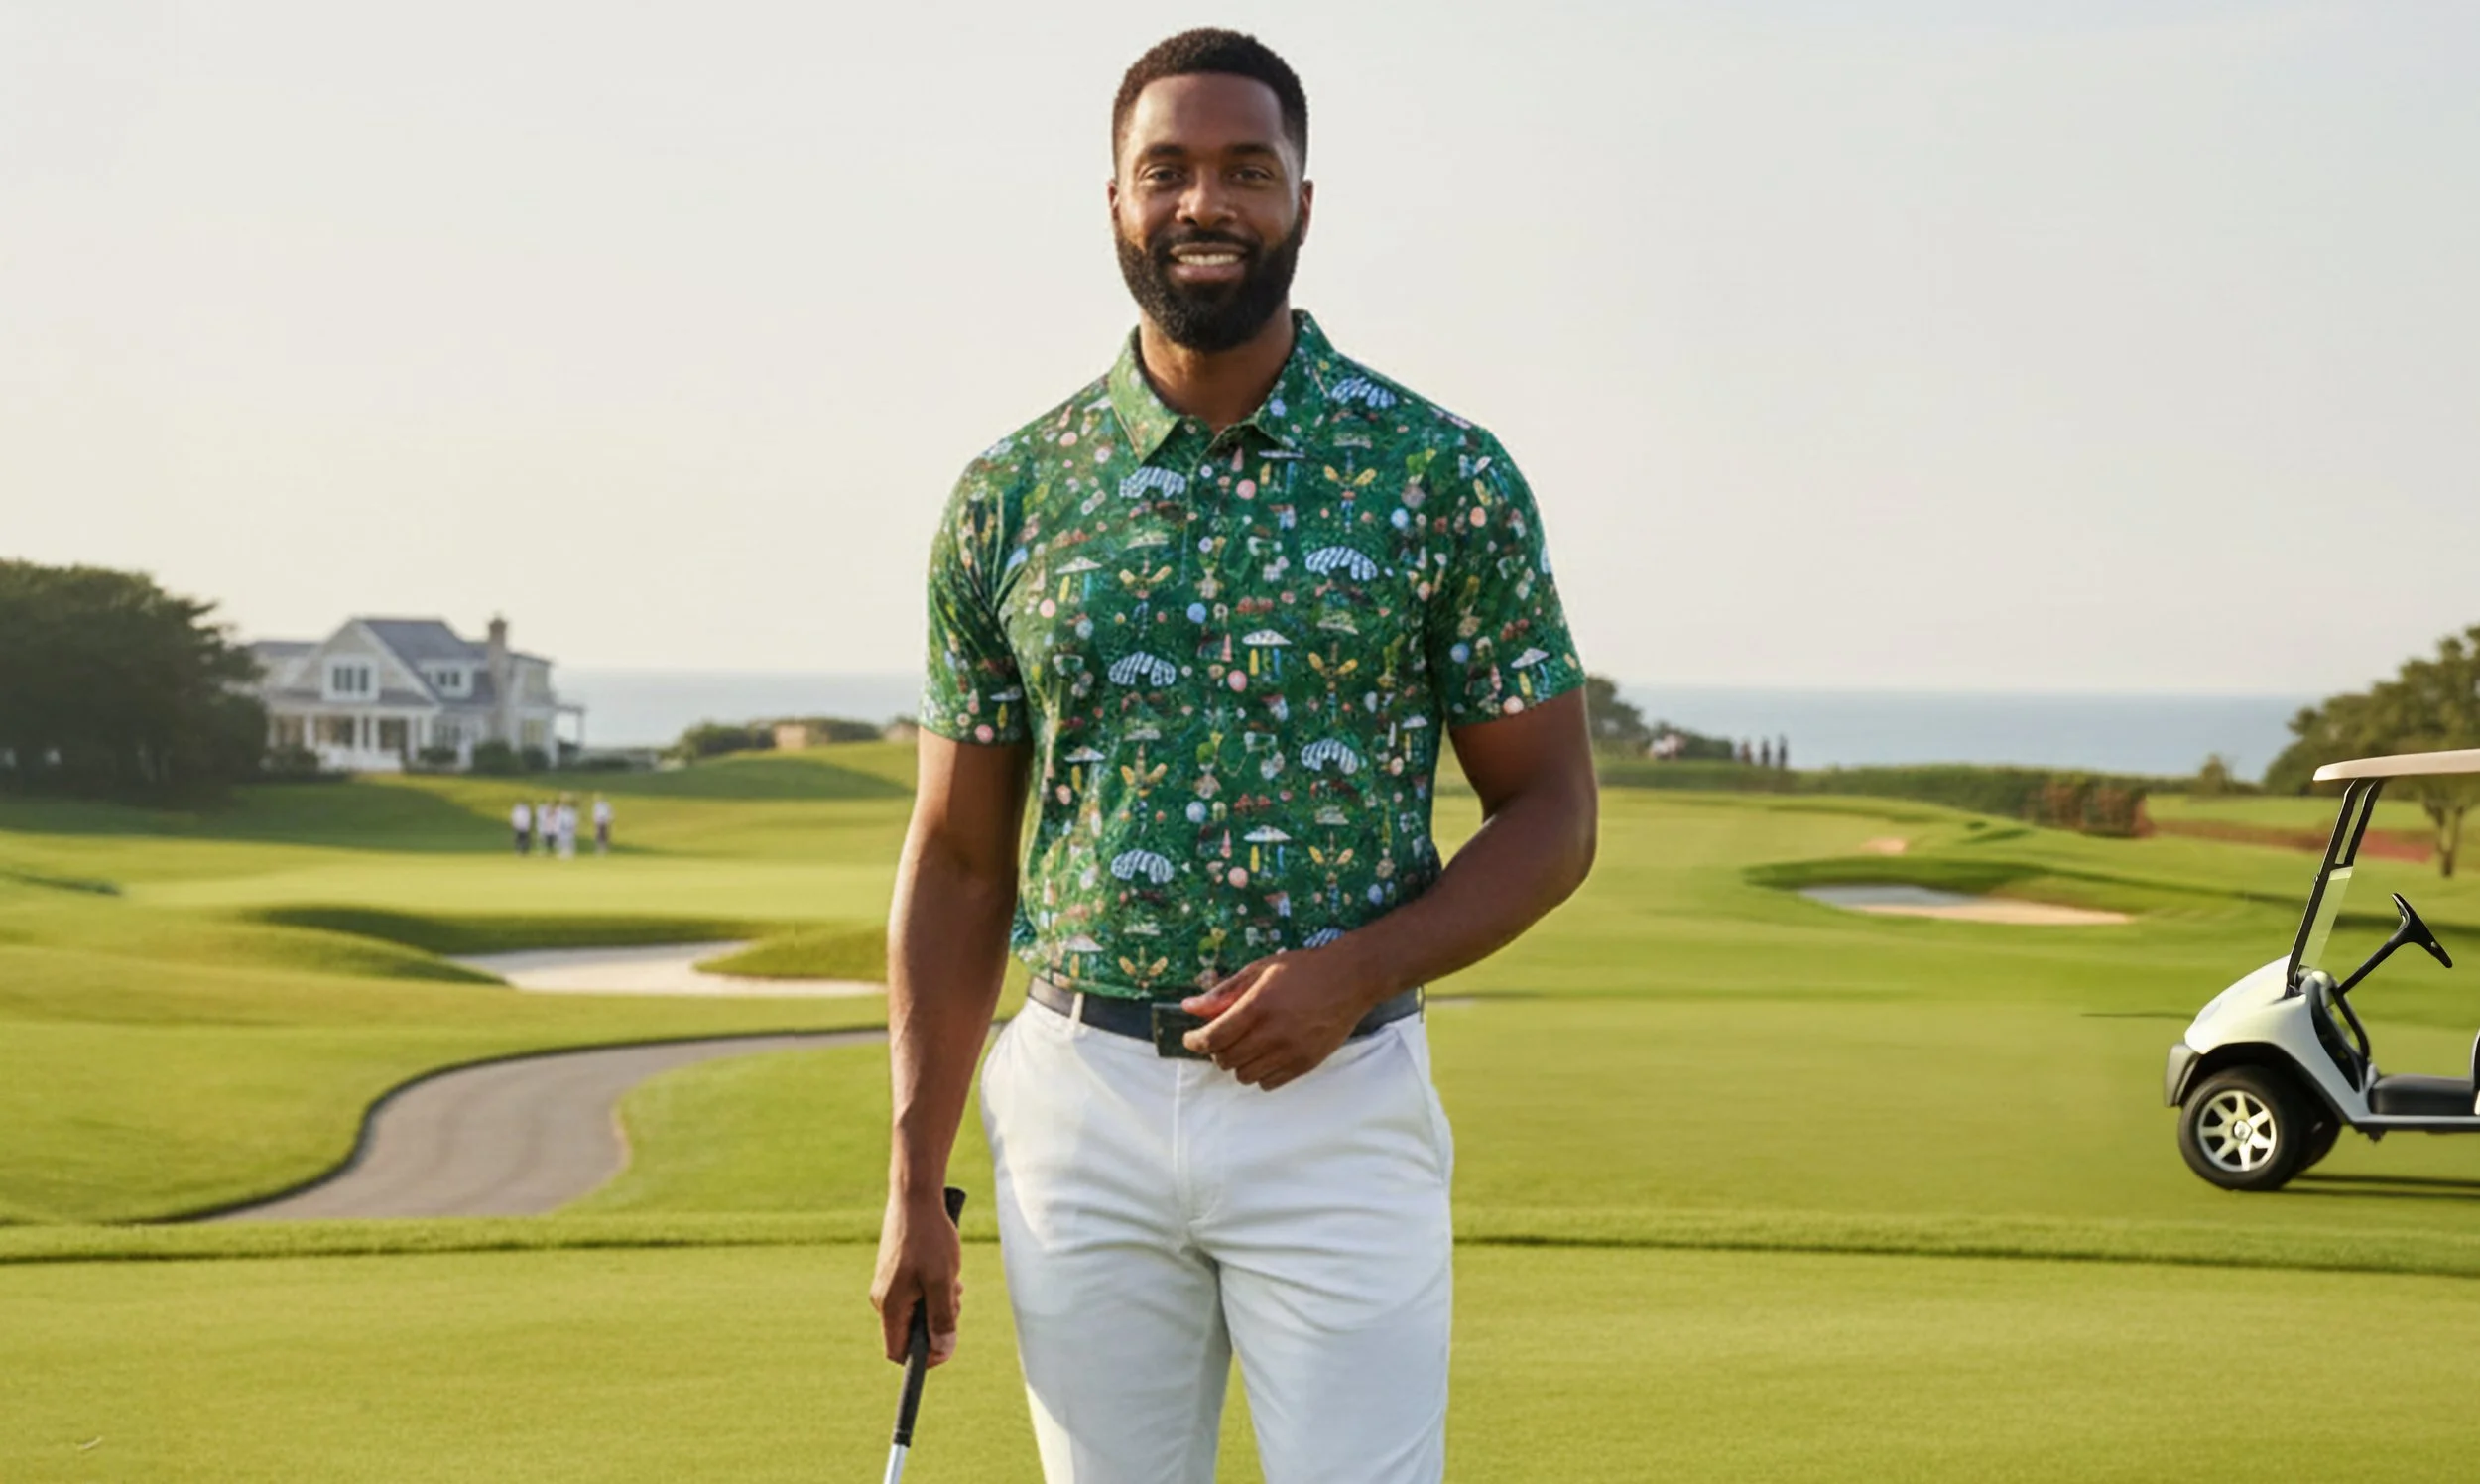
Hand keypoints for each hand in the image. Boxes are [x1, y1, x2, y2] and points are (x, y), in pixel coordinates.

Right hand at [870, 1187, 961, 1366]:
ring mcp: (889, 1284)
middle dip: (937, 1323)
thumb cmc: (929, 1237)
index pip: (897, 1352)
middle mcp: (884, 1298)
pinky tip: (947, 1270)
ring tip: (953, 1280)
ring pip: (917, 1311)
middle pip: (911, 1332)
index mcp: (890, 1305)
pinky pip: (916, 1293)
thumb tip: (942, 1351)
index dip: (923, 1357)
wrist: (915, 1197)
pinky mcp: (896, 1271)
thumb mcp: (942, 1281)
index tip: (947, 1342)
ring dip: (940, 1303)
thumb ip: (942, 1318)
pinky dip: (935, 1288)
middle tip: (955, 1298)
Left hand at [1180, 946, 1388, 1090]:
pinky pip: (1268, 1083)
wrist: (1349, 980)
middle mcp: (1273, 1033)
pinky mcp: (1306, 1064)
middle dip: (1216, 1050)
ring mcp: (1291, 1052)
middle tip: (1221, 1037)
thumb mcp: (1260, 970)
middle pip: (1226, 1059)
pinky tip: (1264, 1056)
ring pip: (1245, 1076)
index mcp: (1258, 1005)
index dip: (1195, 1041)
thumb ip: (1224, 991)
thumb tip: (1189, 1007)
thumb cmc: (1303, 970)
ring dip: (1237, 1063)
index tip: (1191, 1038)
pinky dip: (1259, 1073)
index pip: (1214, 1037)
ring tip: (1245, 1046)